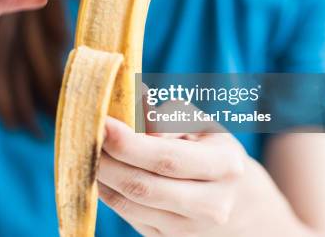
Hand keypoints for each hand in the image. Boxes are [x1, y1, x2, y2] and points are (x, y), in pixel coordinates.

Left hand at [97, 117, 247, 236]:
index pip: (167, 159)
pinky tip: (100, 172)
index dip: (128, 143)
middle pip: (143, 187)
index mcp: (224, 167)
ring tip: (88, 152)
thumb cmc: (213, 152)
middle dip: (106, 161)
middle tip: (85, 137)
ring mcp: (189, 231)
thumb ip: (169, 115)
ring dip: (101, 178)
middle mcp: (211, 205)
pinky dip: (108, 193)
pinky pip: (128, 217)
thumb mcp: (201, 127)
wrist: (239, 205)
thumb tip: (136, 100)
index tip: (102, 123)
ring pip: (130, 205)